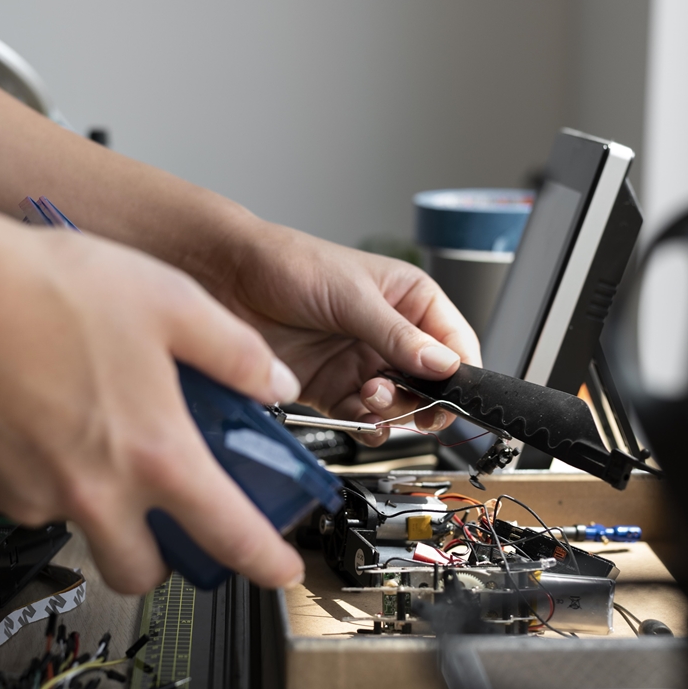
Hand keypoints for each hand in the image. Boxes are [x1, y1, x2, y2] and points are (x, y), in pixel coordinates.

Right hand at [0, 167, 305, 593]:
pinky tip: (39, 417)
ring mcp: (30, 496)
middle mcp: (93, 492)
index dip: (266, 562)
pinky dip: (41, 475)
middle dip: (162, 558)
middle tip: (165, 514)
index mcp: (154, 454)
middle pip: (140, 572)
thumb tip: (274, 383)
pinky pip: (24, 499)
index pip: (230, 535)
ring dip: (95, 503)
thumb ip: (236, 352)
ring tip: (89, 430)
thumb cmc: (49, 287)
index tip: (279, 572)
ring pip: (78, 530)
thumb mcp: (171, 302)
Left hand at [203, 221, 481, 444]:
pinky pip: (360, 417)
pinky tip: (360, 418)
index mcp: (409, 300)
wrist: (229, 279)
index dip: (459, 372)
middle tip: (406, 401)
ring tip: (371, 397)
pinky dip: (364, 424)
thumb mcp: (354, 296)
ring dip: (391, 411)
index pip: (453, 343)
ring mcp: (359, 362)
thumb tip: (443, 365)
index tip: (454, 394)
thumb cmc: (291, 263)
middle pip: (428, 383)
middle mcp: (389, 334)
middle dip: (422, 398)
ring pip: (396, 404)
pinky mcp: (330, 387)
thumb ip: (398, 336)